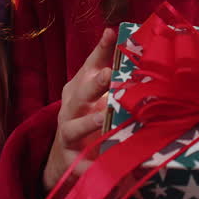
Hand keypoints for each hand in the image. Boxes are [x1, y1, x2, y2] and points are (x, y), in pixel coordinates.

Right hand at [43, 28, 115, 190]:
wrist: (67, 154)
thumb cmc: (89, 114)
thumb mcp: (98, 92)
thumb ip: (112, 70)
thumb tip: (131, 41)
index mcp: (80, 87)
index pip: (91, 64)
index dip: (101, 49)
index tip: (111, 33)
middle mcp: (71, 107)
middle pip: (82, 93)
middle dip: (95, 84)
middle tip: (108, 74)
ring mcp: (68, 132)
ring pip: (75, 126)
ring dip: (89, 122)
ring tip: (103, 118)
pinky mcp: (70, 159)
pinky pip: (80, 163)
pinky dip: (89, 164)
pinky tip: (99, 165)